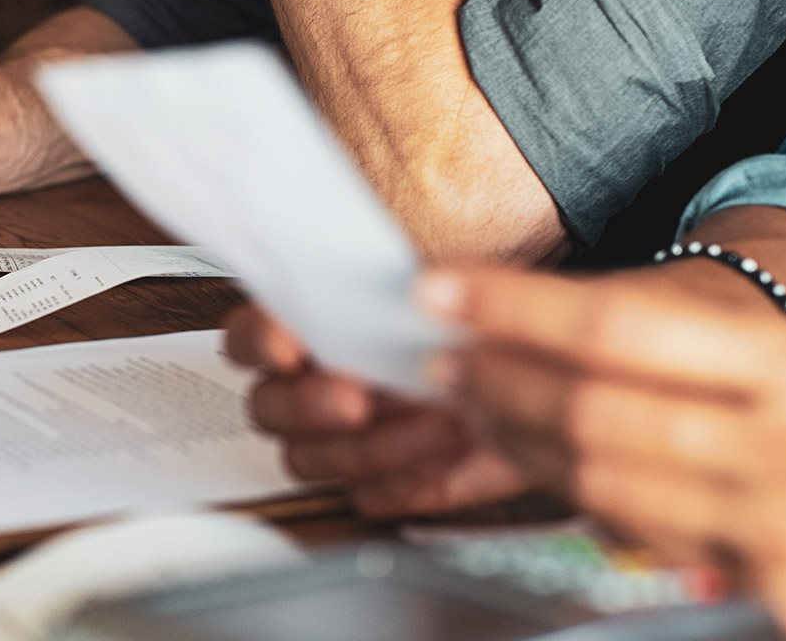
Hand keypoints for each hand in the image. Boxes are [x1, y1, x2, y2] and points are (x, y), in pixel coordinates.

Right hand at [223, 303, 532, 517]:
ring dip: (368, 446)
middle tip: (356, 399)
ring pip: (308, 459)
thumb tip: (404, 292)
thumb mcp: (454, 291)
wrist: (536, 381)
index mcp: (311, 329)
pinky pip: (364, 497)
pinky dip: (402, 481)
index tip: (290, 348)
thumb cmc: (480, 331)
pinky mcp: (379, 484)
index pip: (249, 336)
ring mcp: (339, 441)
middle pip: (266, 408)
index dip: (260, 342)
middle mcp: (312, 387)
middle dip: (308, 405)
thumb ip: (415, 289)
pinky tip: (442, 457)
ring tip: (431, 423)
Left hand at [422, 266, 785, 639]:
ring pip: (596, 479)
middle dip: (497, 381)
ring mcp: (781, 521)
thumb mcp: (752, 333)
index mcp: (783, 362)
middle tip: (446, 360)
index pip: (615, 326)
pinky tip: (541, 461)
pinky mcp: (769, 584)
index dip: (512, 308)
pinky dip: (570, 493)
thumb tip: (508, 311)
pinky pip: (632, 534)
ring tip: (477, 408)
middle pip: (592, 409)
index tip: (440, 292)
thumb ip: (646, 323)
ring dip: (514, 440)